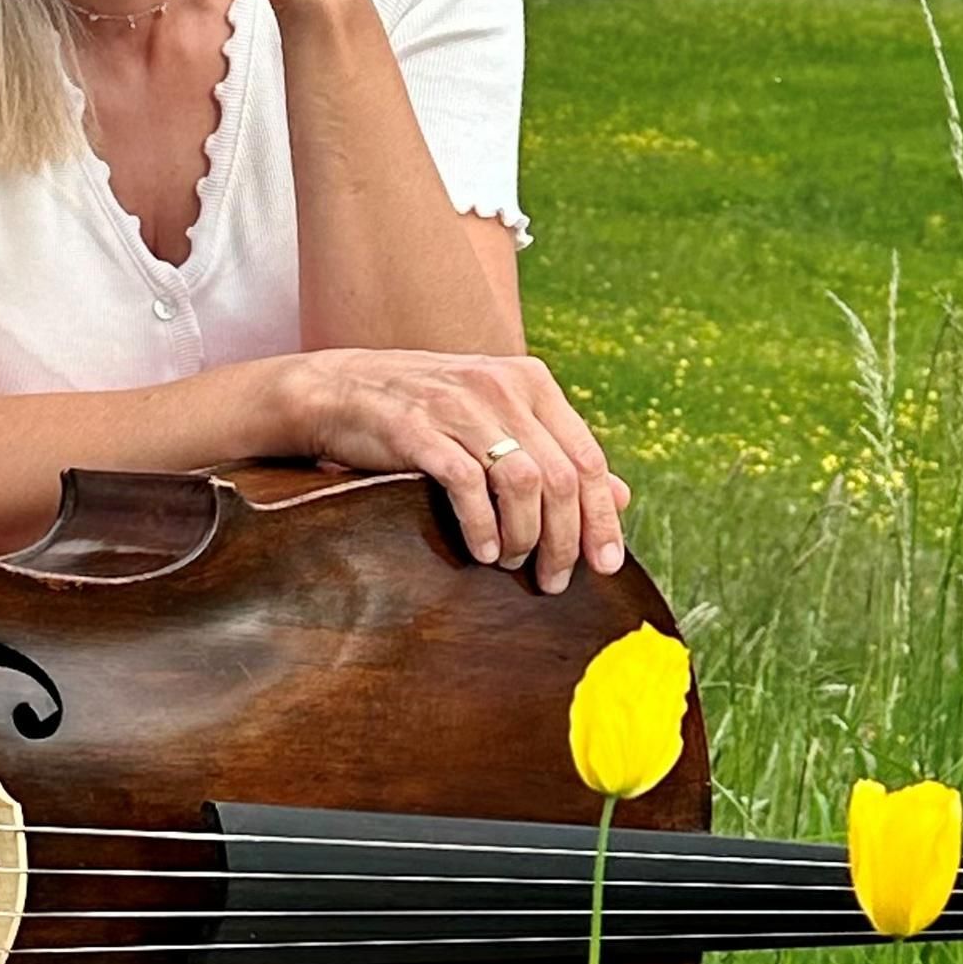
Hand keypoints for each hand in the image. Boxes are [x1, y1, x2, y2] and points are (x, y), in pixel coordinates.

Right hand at [270, 347, 630, 590]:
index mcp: (530, 383)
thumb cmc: (426, 413)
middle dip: (566, 540)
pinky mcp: (417, 429)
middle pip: (560, 477)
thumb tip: (623, 497)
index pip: (587, 457)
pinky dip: (482, 526)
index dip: (603, 517)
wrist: (339, 390)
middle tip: (554, 581)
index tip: (607, 565)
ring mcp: (459, 405)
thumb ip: (556, 453)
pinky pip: (467, 485)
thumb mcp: (498, 421)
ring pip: (522, 482)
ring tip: (514, 563)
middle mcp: (500, 388)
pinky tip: (483, 550)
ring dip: (526, 536)